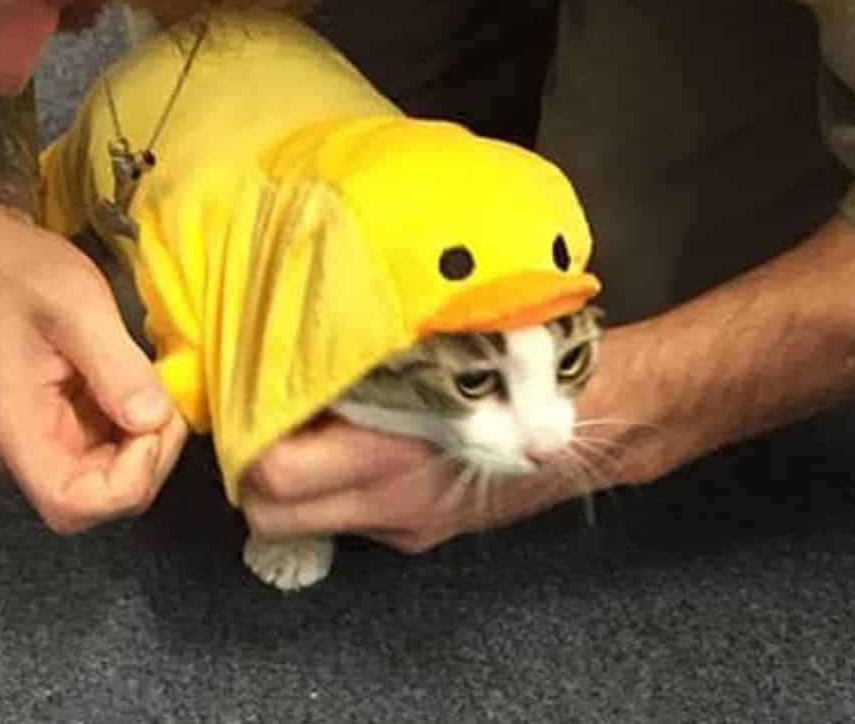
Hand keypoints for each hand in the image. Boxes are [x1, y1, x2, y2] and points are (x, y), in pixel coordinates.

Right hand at [0, 195, 187, 532]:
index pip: (71, 505)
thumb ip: (114, 365)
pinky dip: (137, 422)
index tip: (153, 424)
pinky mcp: (61, 414)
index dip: (126, 484)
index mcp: (15, 427)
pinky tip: (145, 381)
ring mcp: (43, 431)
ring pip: (107, 474)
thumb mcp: (74, 304)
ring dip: (146, 441)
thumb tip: (155, 419)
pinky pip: (107, 442)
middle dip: (147, 460)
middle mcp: (26, 443)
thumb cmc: (15, 269)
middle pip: (96, 498)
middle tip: (166, 399)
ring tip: (157, 384)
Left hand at [240, 326, 663, 554]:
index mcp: (393, 454)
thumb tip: (313, 319)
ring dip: (292, 483)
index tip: (253, 389)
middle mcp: (390, 503)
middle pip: (268, 514)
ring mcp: (406, 526)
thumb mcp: (455, 340)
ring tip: (309, 425)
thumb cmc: (534, 365)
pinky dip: (336, 489)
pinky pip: (351, 520)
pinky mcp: (424, 534)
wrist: (607, 423)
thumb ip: (383, 346)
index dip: (247, 432)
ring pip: (306, 522)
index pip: (271, 472)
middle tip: (265, 414)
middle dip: (252, 471)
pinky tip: (362, 442)